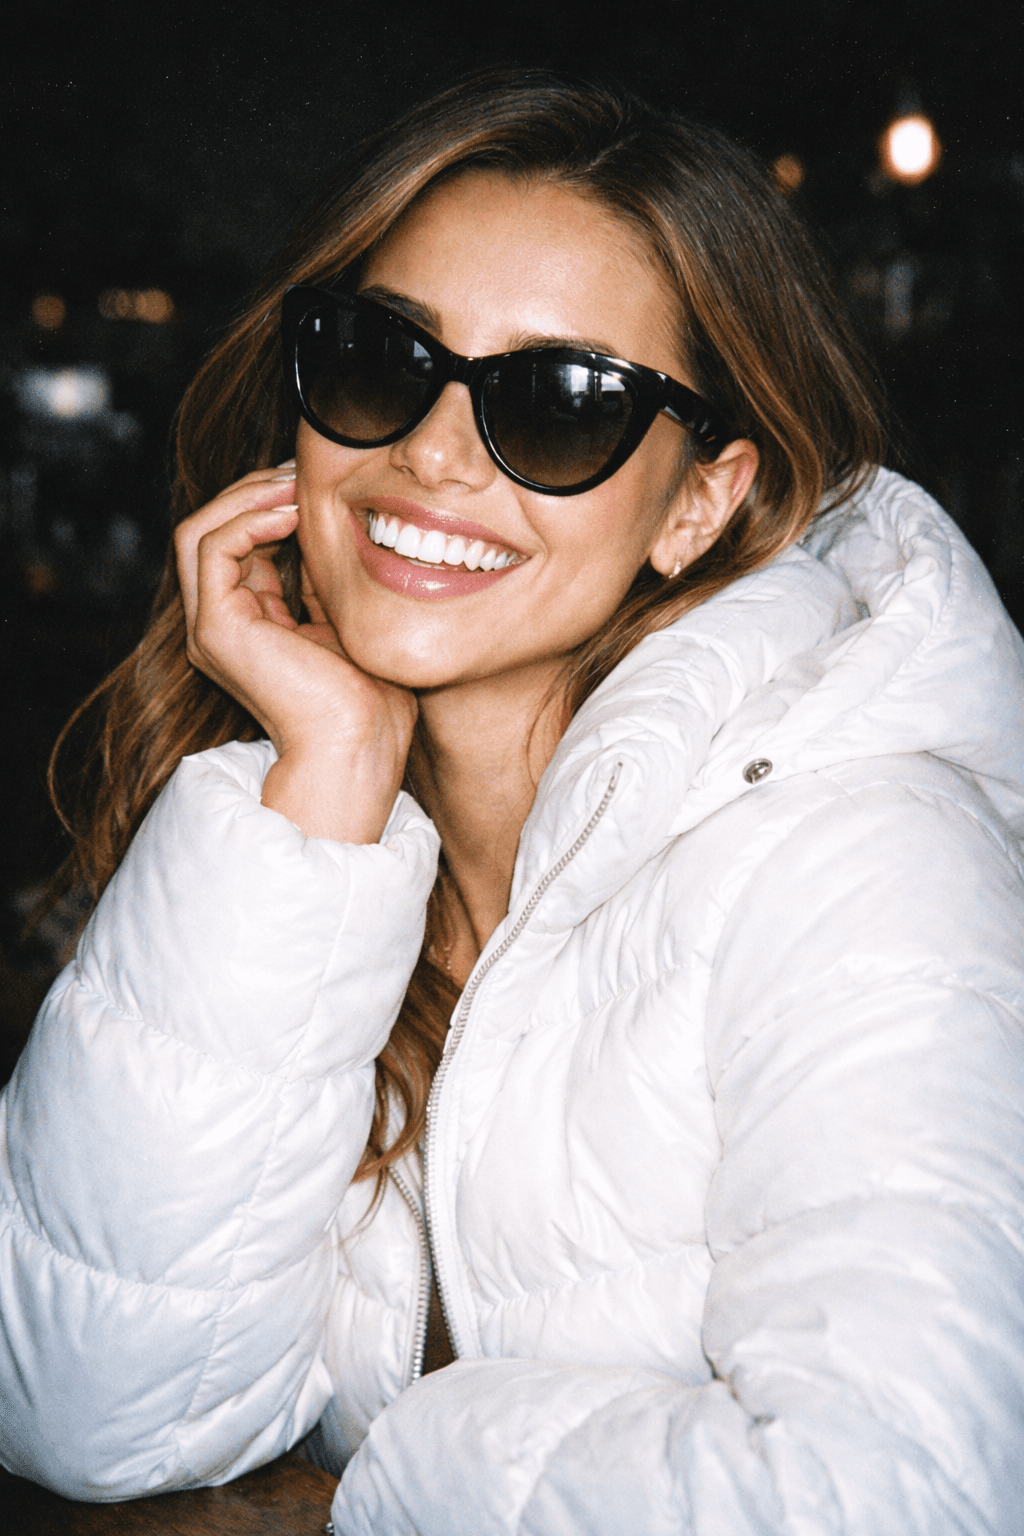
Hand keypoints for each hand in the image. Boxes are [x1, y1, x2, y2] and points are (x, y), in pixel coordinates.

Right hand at [175, 466, 416, 843]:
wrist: (362, 744)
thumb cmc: (369, 697)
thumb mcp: (346, 618)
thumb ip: (324, 577)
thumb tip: (330, 524)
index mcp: (248, 624)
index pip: (241, 544)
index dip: (271, 504)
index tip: (314, 482)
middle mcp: (220, 625)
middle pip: (211, 530)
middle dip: (254, 490)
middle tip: (300, 469)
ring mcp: (211, 628)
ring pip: (200, 530)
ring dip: (247, 495)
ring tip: (293, 482)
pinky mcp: (217, 628)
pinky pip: (213, 546)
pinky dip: (249, 518)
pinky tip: (293, 512)